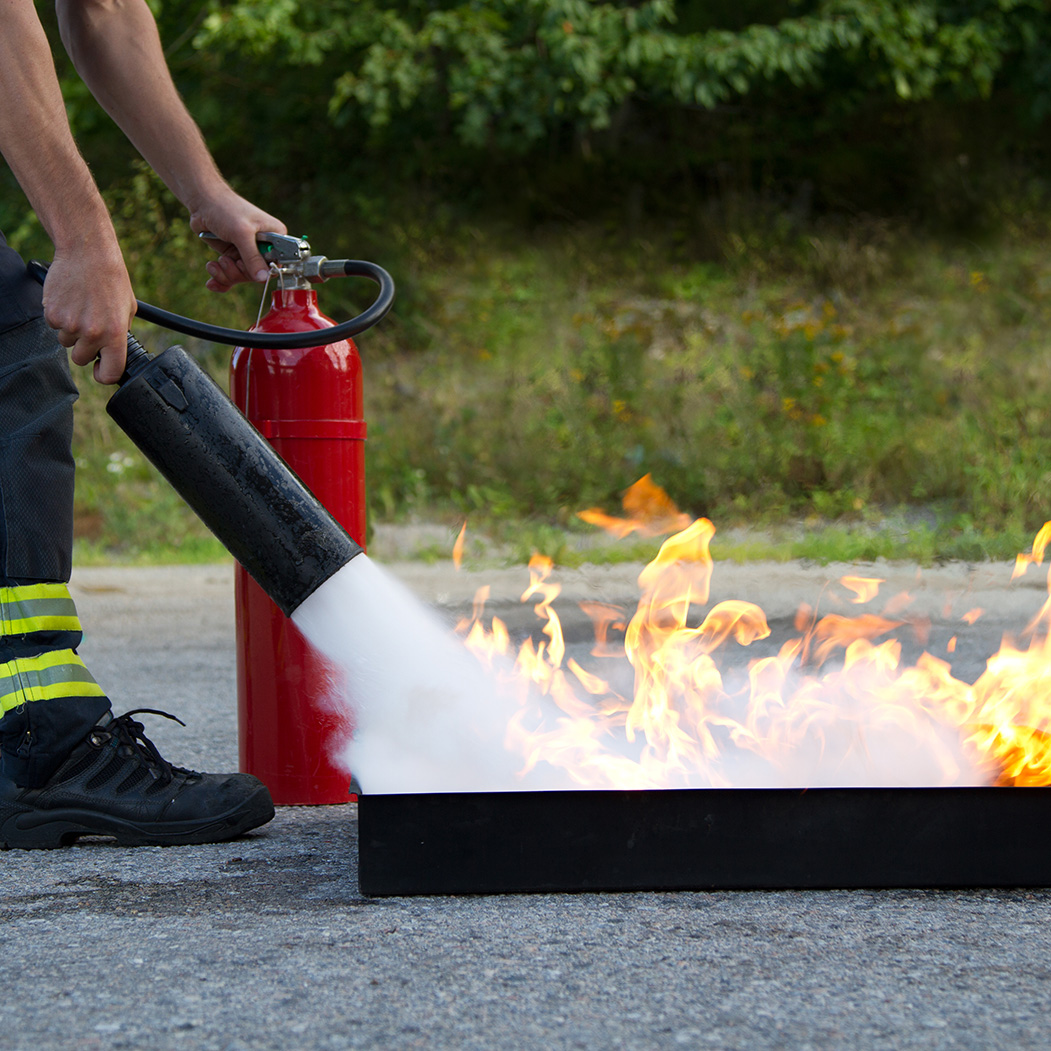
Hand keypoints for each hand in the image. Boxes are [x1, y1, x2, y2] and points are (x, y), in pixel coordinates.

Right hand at [42, 247, 135, 384]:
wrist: (88, 254)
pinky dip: (60, 318)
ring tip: (81, 309)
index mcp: (115, 334)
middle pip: (81, 360)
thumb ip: (121, 333)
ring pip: (66, 343)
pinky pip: (54, 327)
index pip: (110, 373)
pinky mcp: (53, 314)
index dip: (104, 375)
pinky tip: (70, 301)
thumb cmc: (111, 280)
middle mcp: (93, 333)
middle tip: (90, 329)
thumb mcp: (127, 309)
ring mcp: (70, 324)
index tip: (101, 369)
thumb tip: (116, 353)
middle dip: (85, 349)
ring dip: (72, 332)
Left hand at [189, 191, 286, 292]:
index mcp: (275, 238)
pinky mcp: (233, 256)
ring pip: (242, 277)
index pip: (276, 265)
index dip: (261, 271)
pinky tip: (211, 282)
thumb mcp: (241, 233)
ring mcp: (247, 253)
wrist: (203, 201)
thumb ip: (253, 257)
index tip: (244, 263)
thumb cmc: (226, 209)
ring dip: (226, 274)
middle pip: (257, 275)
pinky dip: (221, 280)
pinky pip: (231, 277)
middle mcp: (263, 247)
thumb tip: (263, 279)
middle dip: (238, 273)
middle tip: (225, 260)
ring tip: (216, 263)